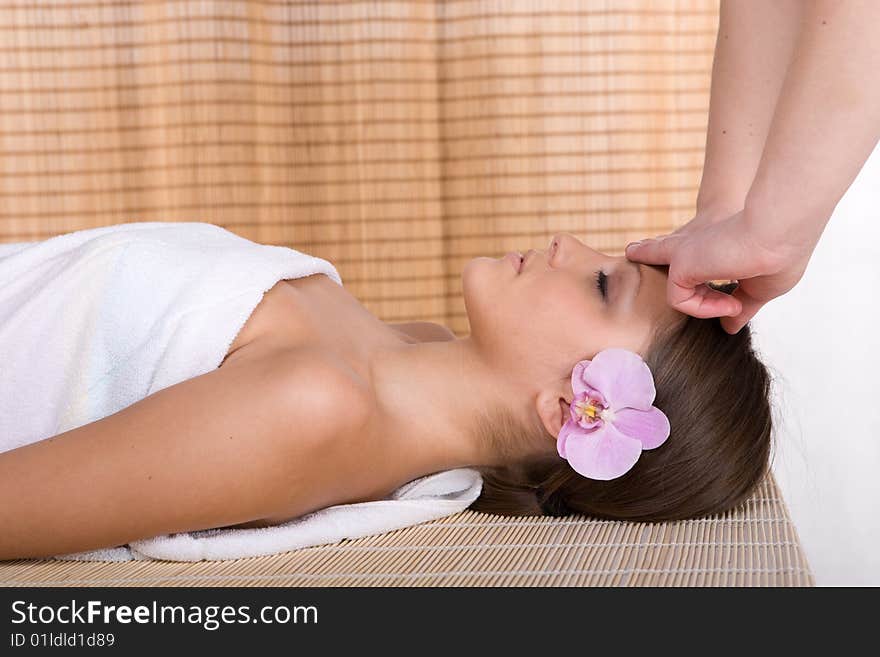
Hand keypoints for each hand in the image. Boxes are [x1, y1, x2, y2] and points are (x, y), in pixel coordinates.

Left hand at [624, 208, 814, 333]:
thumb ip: (742, 306)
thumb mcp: (761, 287)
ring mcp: (685, 253)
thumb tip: (729, 327)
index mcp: (716, 246)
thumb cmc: (780, 254)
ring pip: (668, 278)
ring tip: (734, 305)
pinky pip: (681, 300)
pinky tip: (730, 304)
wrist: (779, 231)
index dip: (694, 269)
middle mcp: (696, 246)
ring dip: (705, 305)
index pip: (693, 257)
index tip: (729, 300)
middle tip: (632, 250)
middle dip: (648, 250)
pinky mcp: (679, 263)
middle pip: (662, 250)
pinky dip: (705, 308)